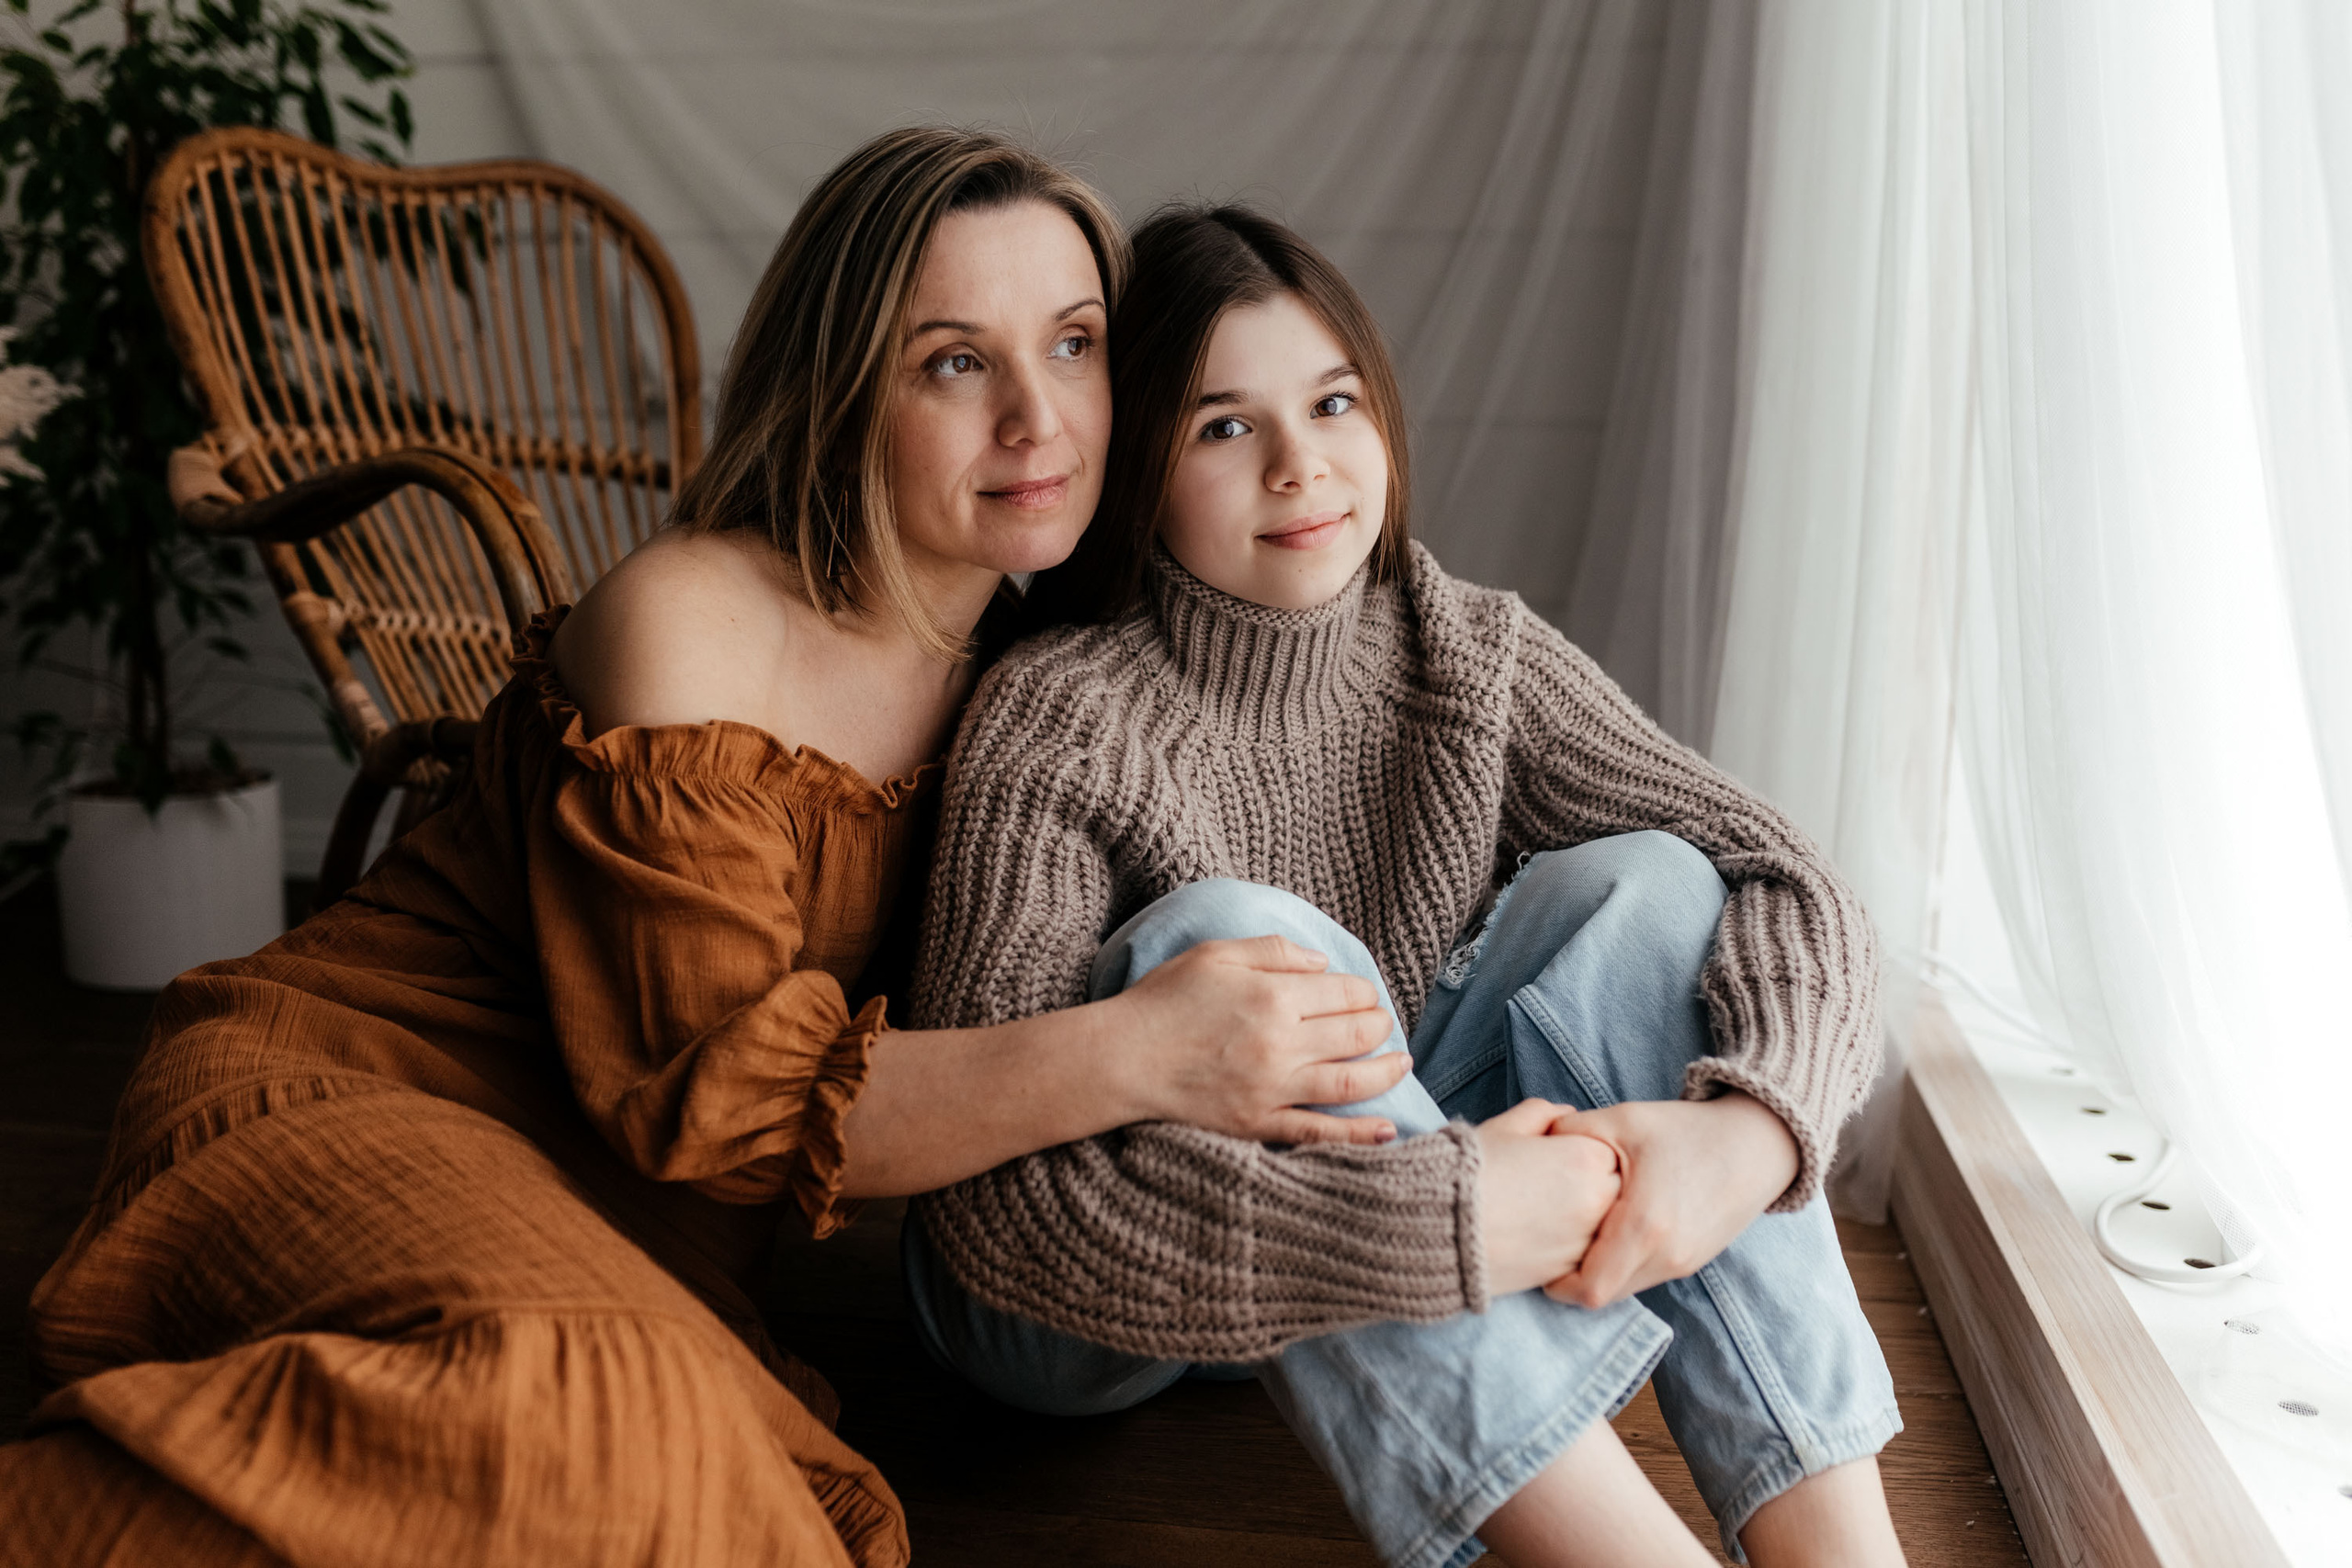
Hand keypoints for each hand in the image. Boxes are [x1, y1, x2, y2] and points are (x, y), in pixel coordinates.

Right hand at [1112, 935, 1410, 1144]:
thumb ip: (1272, 951)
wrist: (1122, 1059)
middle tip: (1384, 1023)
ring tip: (1401, 1064)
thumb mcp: (1214, 954)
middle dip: (1380, 1025)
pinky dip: (1358, 1134)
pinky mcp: (1260, 1124)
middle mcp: (1281, 1044)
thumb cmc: (1163, 1000)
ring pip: (1350, 1082)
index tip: (1365, 994)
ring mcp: (1273, 1089)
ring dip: (1385, 1072)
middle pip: (1356, 1034)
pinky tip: (1387, 1130)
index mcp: (1272, 997)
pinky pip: (1319, 1132)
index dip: (1363, 991)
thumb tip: (1322, 963)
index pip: (1344, 993)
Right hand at [1476, 1099, 1623, 1295]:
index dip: (1584, 1149)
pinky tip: (1543, 1234)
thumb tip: (1566, 1115)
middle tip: (1556, 1184)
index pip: (1611, 1148)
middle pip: (1618, 1187)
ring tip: (1547, 1210)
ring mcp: (1588, 1239)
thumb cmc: (1469, 1171)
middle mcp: (1598, 1200)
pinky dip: (1575, 1243)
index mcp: (1588, 1157)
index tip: (1558, 1155)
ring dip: (1589, 1216)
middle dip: (1595, 1183)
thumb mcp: (1505, 1127)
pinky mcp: (1571, 1271)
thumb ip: (1543, 1113)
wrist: (1438, 1228)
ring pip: (1608, 1224)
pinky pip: (1589, 1253)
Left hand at [1542, 1092, 1799, 1307]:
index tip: (1541, 1258)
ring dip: (1599, 1273)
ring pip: (1624, 1290)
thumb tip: (1532, 1148)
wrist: (1756, 1144)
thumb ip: (1569, 1134)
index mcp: (1645, 1225)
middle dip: (1572, 1280)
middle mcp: (1667, 1255)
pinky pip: (1644, 1278)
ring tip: (1581, 1238)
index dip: (1557, 1283)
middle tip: (1552, 1248)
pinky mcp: (1692, 1262)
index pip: (1589, 1288)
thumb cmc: (1685, 1129)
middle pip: (1603, 1295)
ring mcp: (1683, 1263)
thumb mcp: (1621, 1119)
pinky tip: (1610, 1235)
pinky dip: (1622, 1266)